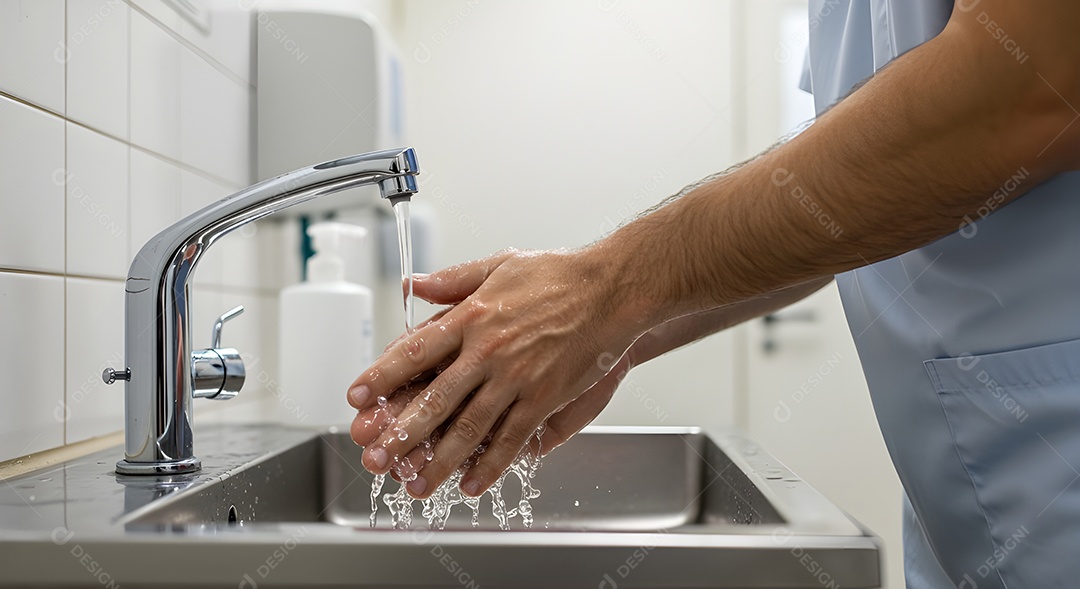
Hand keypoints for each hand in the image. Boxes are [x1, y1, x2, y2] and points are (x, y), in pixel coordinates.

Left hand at [347, 248, 644, 498]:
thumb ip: (453, 280)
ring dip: (439, 460)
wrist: (612, 290)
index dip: (382, 376)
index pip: (415, 351)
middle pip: (435, 400)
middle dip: (401, 432)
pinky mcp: (544, 400)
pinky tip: (471, 484)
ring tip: (416, 483)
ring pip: (469, 428)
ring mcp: (516, 379)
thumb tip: (412, 285)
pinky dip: (491, 465)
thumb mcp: (499, 265)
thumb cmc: (558, 275)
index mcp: (472, 317)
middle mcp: (488, 352)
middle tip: (376, 457)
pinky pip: (512, 440)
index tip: (357, 396)